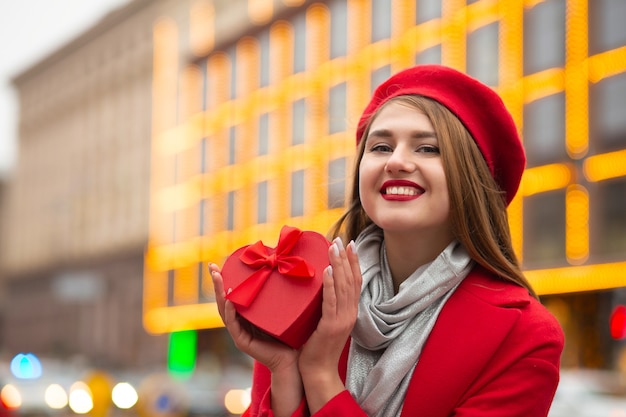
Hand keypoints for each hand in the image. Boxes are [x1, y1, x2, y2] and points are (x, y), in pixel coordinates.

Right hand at [209, 263, 302, 416]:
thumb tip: (284, 268)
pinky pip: (233, 325)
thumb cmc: (290, 334)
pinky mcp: (242, 342)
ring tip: (218, 277)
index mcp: (246, 315)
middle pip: (223, 300)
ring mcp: (239, 333)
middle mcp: (239, 323)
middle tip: (212, 266)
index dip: (225, 279)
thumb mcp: (281, 309)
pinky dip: (230, 312)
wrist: (293, 359)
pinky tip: (230, 301)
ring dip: (220, 294)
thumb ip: (278, 294)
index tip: (222, 263)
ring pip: (224, 310)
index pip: (231, 295)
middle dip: (216, 283)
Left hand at [298, 238, 361, 412]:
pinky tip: (327, 271)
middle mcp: (350, 314)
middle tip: (340, 239)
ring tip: (333, 248)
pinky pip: (331, 301)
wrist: (319, 372)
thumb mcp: (327, 322)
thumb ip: (327, 305)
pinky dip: (330, 285)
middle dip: (346, 258)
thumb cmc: (318, 347)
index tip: (349, 245)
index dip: (354, 263)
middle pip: (351, 280)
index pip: (355, 282)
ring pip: (343, 287)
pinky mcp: (330, 327)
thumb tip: (319, 285)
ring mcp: (342, 320)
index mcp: (350, 312)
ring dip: (338, 265)